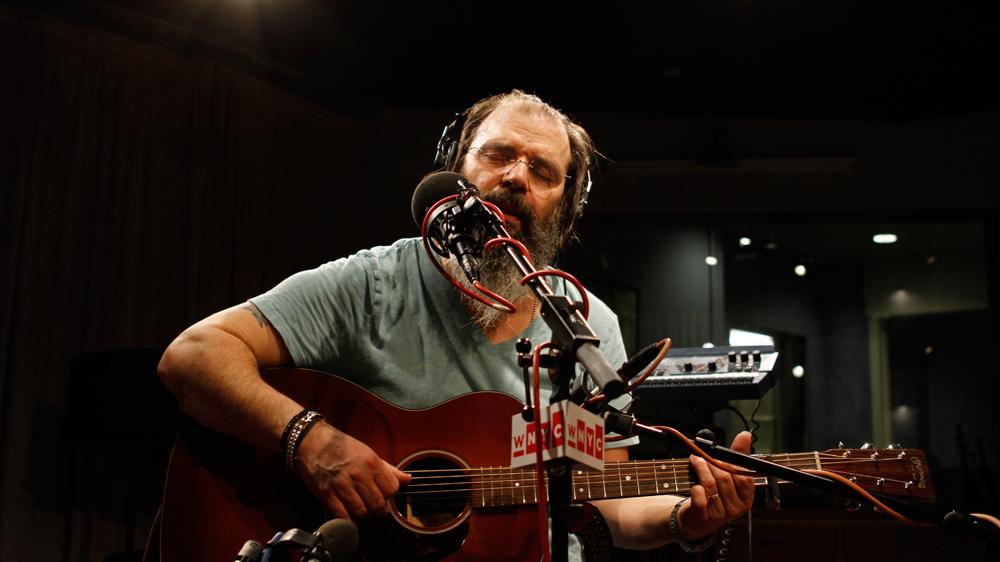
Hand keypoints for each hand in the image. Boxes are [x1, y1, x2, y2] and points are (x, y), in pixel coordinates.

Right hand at [295, 422, 410, 519]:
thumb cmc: (342, 447)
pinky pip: (343, 516)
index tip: (384, 495)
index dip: (389, 495)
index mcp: (372, 463)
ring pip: (362, 512)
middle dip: (379, 510)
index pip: (392, 489)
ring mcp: (342, 485)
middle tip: (375, 508)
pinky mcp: (327, 494)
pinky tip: (350, 517)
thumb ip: (388, 469)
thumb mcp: (368, 453)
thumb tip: (408, 479)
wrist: (313, 442)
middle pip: (379, 504)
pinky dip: (349, 521)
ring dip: (364, 515)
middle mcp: (359, 475)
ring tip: (362, 509)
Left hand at [678, 430, 754, 539]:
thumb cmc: (716, 496)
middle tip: (703, 455)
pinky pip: (699, 496)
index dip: (735, 461)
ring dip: (701, 468)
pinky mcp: (703, 516)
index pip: (745, 477)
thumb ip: (738, 458)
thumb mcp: (729, 480)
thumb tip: (745, 435)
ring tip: (695, 460)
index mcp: (746, 498)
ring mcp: (720, 514)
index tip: (725, 450)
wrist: (697, 522)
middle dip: (712, 462)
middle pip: (725, 477)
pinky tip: (694, 484)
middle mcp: (736, 508)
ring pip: (710, 484)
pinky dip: (695, 486)